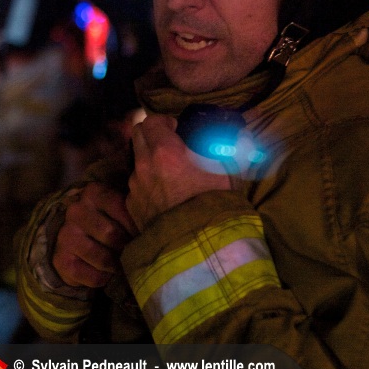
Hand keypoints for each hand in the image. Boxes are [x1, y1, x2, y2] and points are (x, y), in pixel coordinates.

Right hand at [52, 182, 136, 288]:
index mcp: (94, 192)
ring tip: (123, 264)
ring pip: (103, 258)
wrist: (75, 240)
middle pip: (112, 235)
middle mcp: (76, 210)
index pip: (122, 208)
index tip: (144, 235)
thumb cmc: (107, 221)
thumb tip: (157, 228)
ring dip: (117, 265)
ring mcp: (66, 234)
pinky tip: (107, 273)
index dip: (136, 226)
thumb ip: (134, 211)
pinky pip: (92, 276)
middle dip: (126, 247)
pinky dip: (104, 278)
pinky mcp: (61, 259)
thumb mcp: (118, 209)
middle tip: (135, 253)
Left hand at [126, 114, 230, 230]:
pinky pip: (137, 188)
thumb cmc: (213, 204)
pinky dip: (147, 186)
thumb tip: (236, 136)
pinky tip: (164, 198)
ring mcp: (135, 188)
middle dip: (152, 136)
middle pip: (137, 136)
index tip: (177, 130)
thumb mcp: (227, 171)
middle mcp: (144, 166)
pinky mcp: (132, 208)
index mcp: (165, 151)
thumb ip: (225, 148)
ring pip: (136, 163)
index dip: (164, 122)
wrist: (195, 247)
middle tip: (170, 146)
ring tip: (169, 176)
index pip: (151, 122)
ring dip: (149, 162)